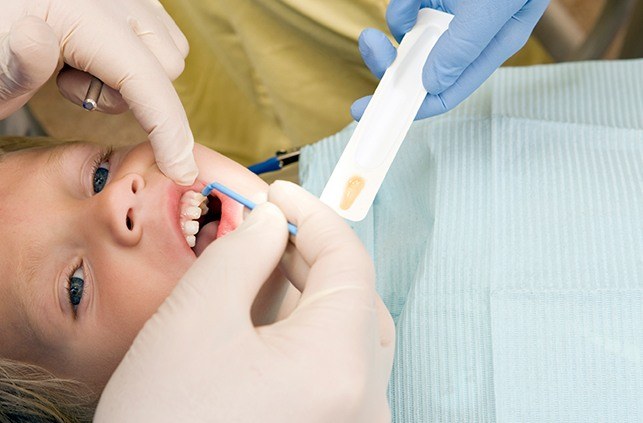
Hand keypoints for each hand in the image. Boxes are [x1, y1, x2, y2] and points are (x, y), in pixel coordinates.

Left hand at [0, 0, 196, 183]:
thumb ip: (15, 64)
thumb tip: (37, 39)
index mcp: (78, 10)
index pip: (145, 79)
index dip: (168, 132)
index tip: (180, 172)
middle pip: (167, 66)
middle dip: (133, 96)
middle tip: (69, 87)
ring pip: (170, 50)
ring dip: (137, 76)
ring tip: (76, 68)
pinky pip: (162, 33)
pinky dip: (141, 57)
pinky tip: (95, 55)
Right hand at [94, 181, 394, 422]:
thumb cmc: (162, 421)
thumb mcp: (195, 318)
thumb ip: (243, 253)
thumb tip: (269, 221)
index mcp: (338, 365)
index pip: (349, 264)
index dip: (313, 217)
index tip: (278, 195)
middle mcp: (362, 400)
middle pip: (355, 299)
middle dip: (312, 254)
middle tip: (268, 228)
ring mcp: (351, 421)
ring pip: (346, 333)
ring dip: (308, 291)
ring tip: (260, 267)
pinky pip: (334, 366)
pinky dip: (306, 331)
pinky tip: (265, 316)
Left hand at [351, 0, 548, 119]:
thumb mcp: (494, 9)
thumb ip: (464, 46)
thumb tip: (431, 84)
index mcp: (488, 48)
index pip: (446, 91)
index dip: (411, 105)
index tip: (373, 108)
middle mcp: (467, 34)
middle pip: (419, 64)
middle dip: (391, 59)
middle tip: (372, 43)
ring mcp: (450, 10)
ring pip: (409, 30)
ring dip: (399, 17)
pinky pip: (409, 4)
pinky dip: (406, 0)